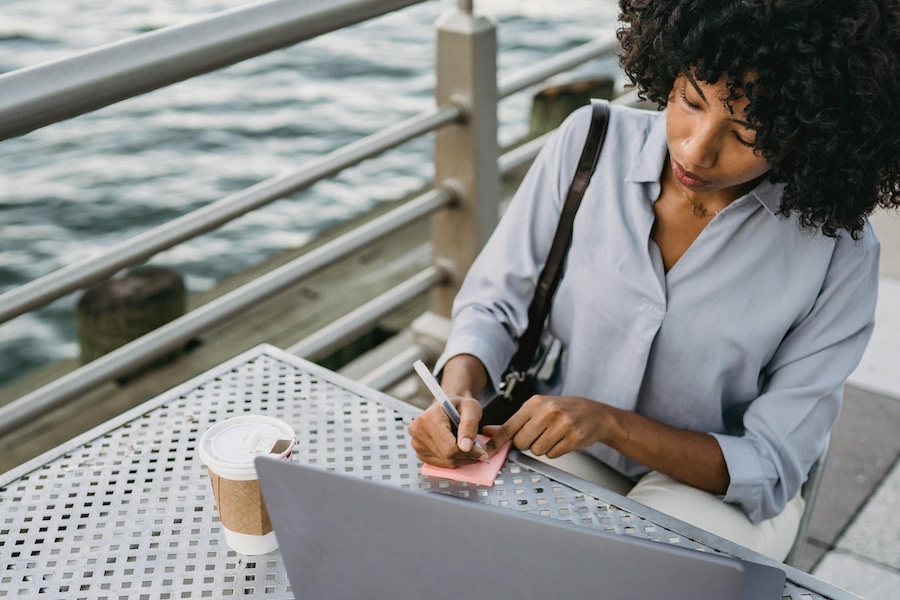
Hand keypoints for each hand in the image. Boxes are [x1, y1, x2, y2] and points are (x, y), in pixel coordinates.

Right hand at [409, 395, 487, 466]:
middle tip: (478, 448)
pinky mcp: (419, 453)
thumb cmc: (459, 405)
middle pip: (448, 457)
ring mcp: (416, 444)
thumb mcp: (471, 408)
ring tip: (465, 443)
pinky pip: (442, 464)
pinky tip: (456, 446)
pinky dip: (453, 459)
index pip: (450, 449)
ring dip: (461, 458)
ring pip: (446, 462)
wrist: (447, 406)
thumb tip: (466, 447)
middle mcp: (418, 432)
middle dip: (467, 456)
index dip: (469, 453)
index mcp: (429, 419)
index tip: (482, 452)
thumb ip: (469, 426)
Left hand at [484, 395, 608, 458]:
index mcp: (534, 403)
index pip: (509, 427)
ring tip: (554, 435)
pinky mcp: (573, 438)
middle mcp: (547, 411)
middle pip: (521, 442)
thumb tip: (489, 433)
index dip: (496, 442)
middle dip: (527, 444)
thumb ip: (514, 423)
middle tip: (539, 434)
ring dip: (543, 448)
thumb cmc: (563, 411)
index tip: (485, 452)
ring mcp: (562, 424)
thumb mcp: (538, 409)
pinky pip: (552, 455)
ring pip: (537, 450)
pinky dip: (556, 451)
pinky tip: (563, 440)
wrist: (596, 414)